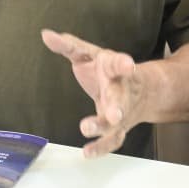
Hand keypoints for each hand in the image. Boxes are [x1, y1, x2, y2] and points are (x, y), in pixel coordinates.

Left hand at [41, 29, 142, 157]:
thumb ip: (68, 46)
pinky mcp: (119, 127)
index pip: (119, 63)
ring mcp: (122, 111)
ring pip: (116, 122)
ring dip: (104, 127)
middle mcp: (122, 90)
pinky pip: (112, 140)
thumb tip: (46, 34)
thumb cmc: (107, 69)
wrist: (142, 90)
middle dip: (118, 106)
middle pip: (121, 98)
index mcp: (115, 67)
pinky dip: (101, 147)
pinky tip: (87, 153)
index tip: (127, 64)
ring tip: (86, 128)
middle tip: (115, 115)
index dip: (123, 64)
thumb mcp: (89, 53)